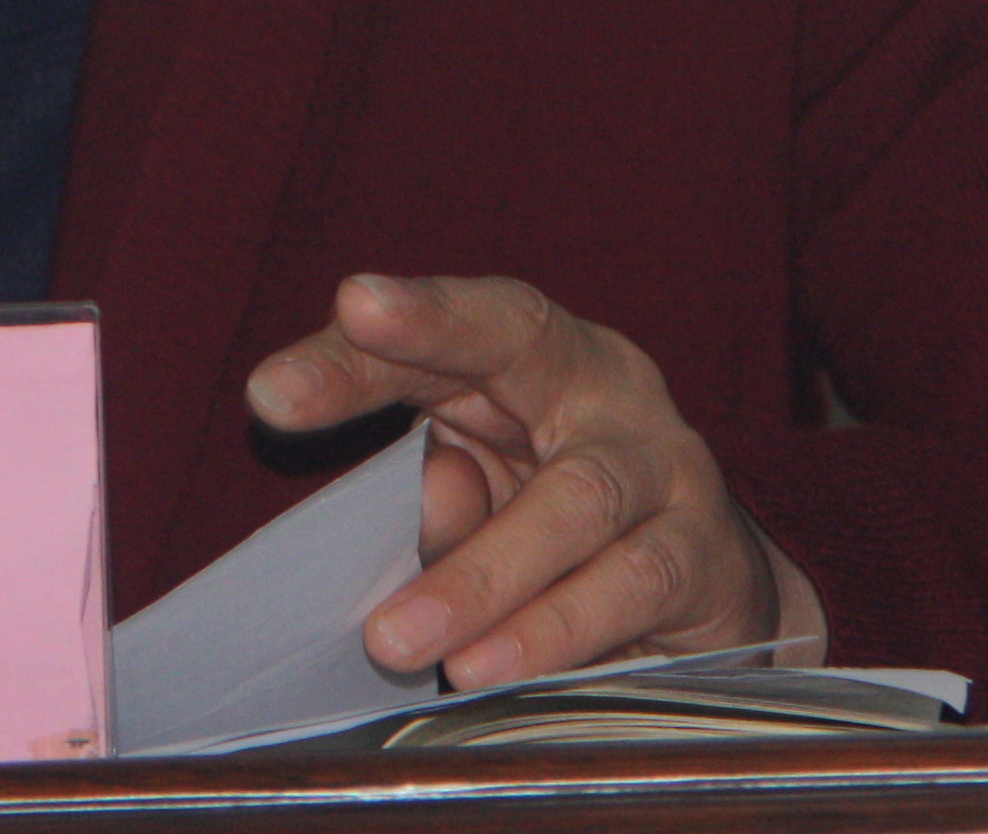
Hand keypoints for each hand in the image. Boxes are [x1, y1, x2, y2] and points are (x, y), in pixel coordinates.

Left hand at [246, 271, 806, 689]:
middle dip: (412, 346)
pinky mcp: (702, 556)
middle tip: (283, 397)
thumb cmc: (557, 527)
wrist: (704, 595)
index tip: (294, 360)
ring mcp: (665, 465)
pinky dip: (550, 631)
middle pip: (514, 341)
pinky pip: (627, 585)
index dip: (378, 332)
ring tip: (394, 635)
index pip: (453, 320)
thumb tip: (427, 489)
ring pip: (573, 497)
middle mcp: (605, 385)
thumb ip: (435, 491)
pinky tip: (485, 667)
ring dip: (476, 573)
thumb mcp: (482, 493)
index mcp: (535, 354)